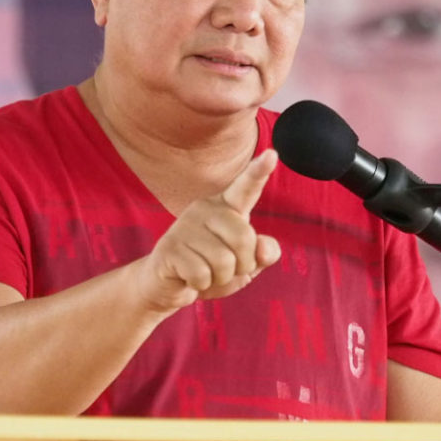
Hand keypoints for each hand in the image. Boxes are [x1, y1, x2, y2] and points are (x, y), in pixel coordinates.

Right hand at [139, 149, 281, 311]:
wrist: (167, 285)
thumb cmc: (211, 269)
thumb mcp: (244, 265)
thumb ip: (262, 254)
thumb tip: (264, 249)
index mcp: (227, 207)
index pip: (246, 187)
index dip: (259, 171)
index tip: (273, 154)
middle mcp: (205, 208)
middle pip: (244, 238)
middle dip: (242, 266)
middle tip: (223, 269)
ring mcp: (184, 226)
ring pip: (224, 263)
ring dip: (220, 279)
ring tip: (205, 273)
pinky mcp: (169, 247)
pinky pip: (202, 276)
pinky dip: (201, 286)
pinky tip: (189, 278)